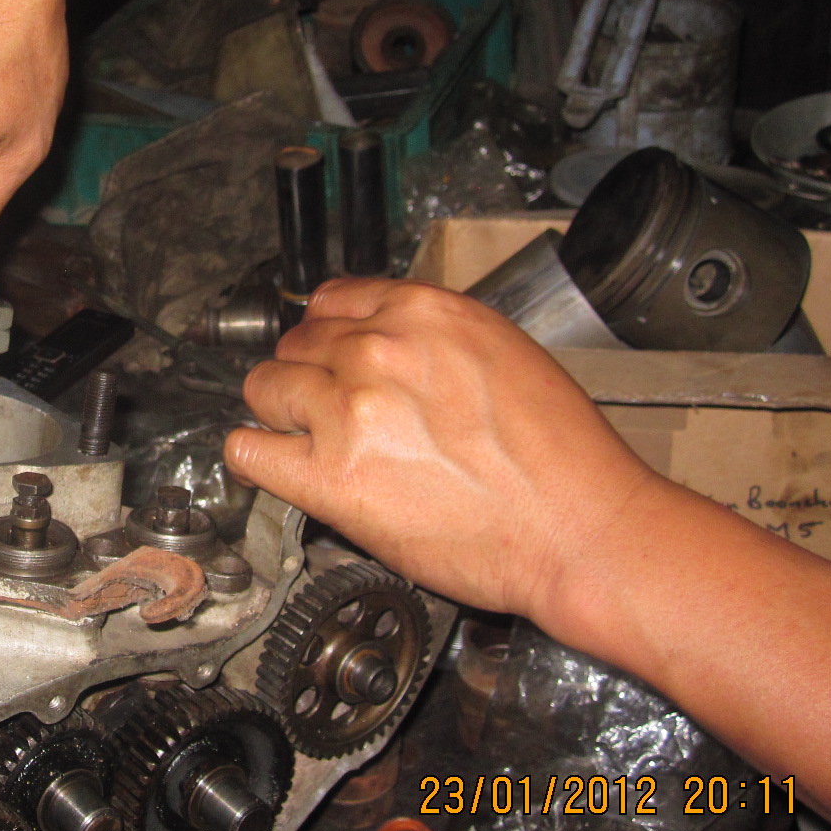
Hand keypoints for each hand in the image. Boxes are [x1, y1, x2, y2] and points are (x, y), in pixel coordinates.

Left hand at [224, 278, 663, 618]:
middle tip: (333, 412)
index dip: (328, 334)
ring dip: (281, 414)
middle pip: (295, 344)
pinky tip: (281, 469)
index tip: (330, 357)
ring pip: (263, 389)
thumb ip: (431, 339)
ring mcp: (347, 410)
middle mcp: (377, 349)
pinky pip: (249, 451)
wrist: (581, 529)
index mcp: (422, 311)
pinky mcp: (329, 477)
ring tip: (312, 442)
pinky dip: (257, 458)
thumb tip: (384, 341)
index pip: (332, 300)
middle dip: (308, 375)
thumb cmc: (560, 457)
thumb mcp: (501, 352)